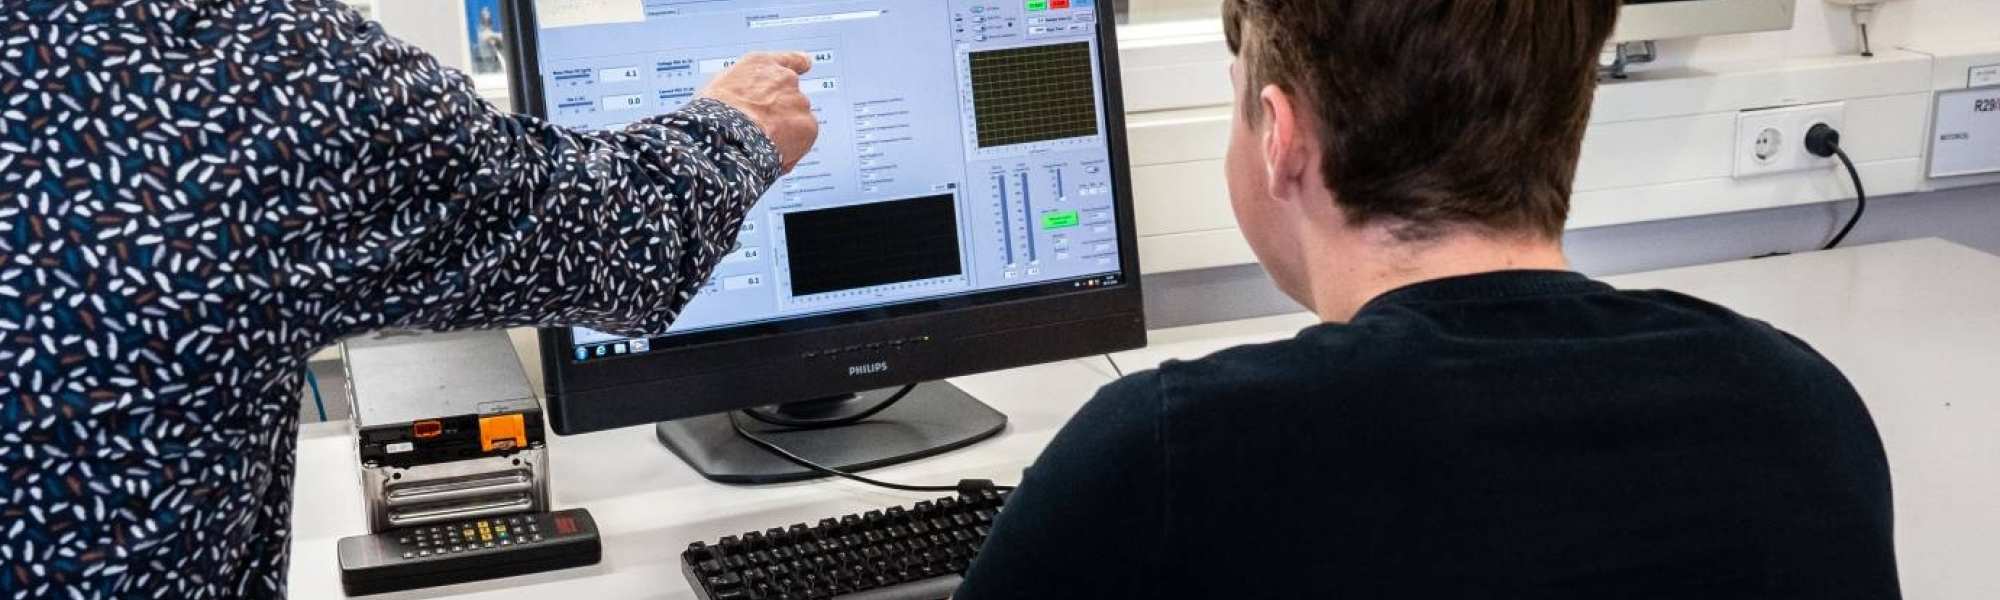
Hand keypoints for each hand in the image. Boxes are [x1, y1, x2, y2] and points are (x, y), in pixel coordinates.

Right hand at [699, 52, 817, 173]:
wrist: (725, 134)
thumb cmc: (715, 113)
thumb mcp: (722, 87)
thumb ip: (745, 87)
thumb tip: (749, 101)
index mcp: (761, 64)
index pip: (789, 59)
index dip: (798, 64)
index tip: (806, 64)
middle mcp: (785, 78)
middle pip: (791, 98)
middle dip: (781, 113)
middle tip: (762, 130)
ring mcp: (799, 101)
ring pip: (797, 121)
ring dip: (786, 132)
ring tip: (760, 144)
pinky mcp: (808, 126)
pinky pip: (803, 141)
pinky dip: (791, 150)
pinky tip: (771, 154)